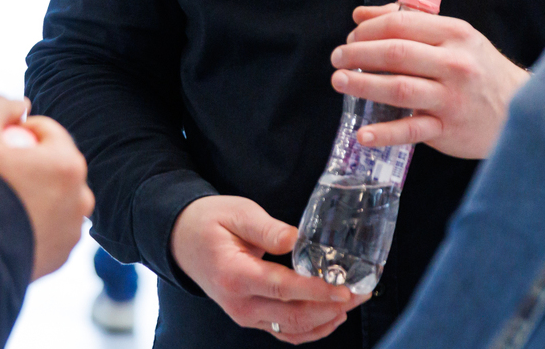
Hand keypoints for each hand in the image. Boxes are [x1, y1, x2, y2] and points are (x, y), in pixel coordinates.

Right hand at [0, 96, 93, 278]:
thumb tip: (22, 104)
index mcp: (68, 164)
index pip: (48, 131)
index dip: (18, 131)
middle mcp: (80, 199)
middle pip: (56, 166)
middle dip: (33, 162)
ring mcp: (72, 232)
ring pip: (56, 199)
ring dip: (36, 193)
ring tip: (0, 200)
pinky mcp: (61, 258)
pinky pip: (49, 229)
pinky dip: (33, 224)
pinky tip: (3, 224)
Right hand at [170, 195, 363, 343]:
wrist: (182, 240)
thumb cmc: (209, 222)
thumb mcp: (237, 212)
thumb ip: (267, 229)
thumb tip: (297, 240)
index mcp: (235, 276)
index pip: (282, 289)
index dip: (316, 291)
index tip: (344, 290)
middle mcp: (240, 304)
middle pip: (293, 315)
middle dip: (332, 307)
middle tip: (362, 292)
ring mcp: (245, 315)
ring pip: (292, 328)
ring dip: (326, 319)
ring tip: (354, 301)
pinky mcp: (251, 318)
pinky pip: (285, 331)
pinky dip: (311, 329)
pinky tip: (331, 317)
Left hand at [330, 4, 528, 158]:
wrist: (522, 108)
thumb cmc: (480, 69)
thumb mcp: (454, 38)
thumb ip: (409, 23)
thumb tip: (360, 15)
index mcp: (455, 34)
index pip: (402, 24)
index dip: (369, 29)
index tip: (351, 36)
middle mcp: (454, 64)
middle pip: (396, 53)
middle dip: (359, 53)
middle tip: (338, 58)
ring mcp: (451, 98)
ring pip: (400, 88)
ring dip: (363, 84)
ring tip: (339, 81)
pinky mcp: (448, 129)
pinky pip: (411, 131)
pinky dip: (384, 134)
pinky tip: (362, 134)